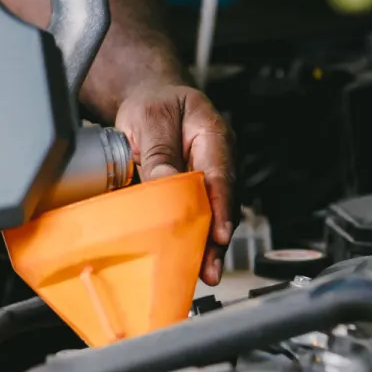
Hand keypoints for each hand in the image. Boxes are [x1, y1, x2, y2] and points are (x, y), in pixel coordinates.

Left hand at [113, 81, 234, 285]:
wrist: (148, 97)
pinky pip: (197, 216)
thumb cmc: (153, 103)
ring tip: (202, 274)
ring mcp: (209, 176)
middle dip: (218, 240)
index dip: (222, 208)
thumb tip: (164, 184)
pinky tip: (187, 259)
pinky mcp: (194, 191)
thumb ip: (158, 150)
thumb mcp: (150, 118)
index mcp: (213, 136)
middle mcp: (217, 159)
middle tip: (210, 270)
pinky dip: (193, 237)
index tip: (219, 234)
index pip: (221, 176)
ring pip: (212, 215)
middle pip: (222, 204)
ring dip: (207, 245)